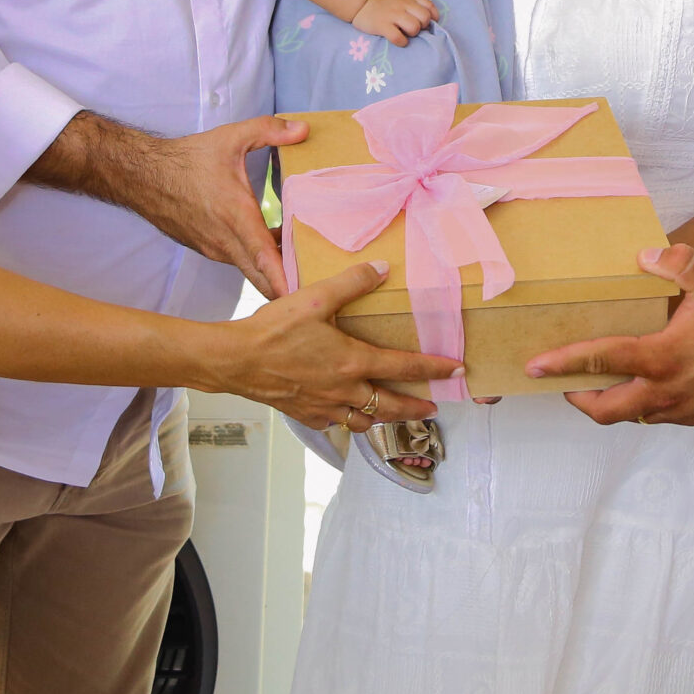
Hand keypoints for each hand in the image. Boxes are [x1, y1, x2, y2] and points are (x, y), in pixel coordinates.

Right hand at [34, 112, 301, 298]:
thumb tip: (303, 129)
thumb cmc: (185, 159)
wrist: (141, 176)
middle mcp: (225, 241)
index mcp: (236, 217)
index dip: (285, 280)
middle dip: (288, 286)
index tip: (306, 296)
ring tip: (300, 264)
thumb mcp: (231, 138)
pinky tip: (268, 245)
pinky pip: (236, 261)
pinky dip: (254, 261)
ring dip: (272, 271)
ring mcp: (213, 249)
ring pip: (249, 269)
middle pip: (261, 278)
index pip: (264, 259)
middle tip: (317, 284)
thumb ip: (269, 131)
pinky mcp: (205, 249)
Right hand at [205, 260, 463, 428]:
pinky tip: (346, 414)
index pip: (405, 367)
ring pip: (364, 420)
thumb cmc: (273, 330)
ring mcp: (325, 406)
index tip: (457, 372)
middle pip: (391, 406)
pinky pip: (335, 424)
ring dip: (384, 418)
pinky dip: (348, 421)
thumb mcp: (314, 297)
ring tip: (394, 413)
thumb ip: (352, 282)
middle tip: (434, 408)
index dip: (435, 369)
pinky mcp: (305, 414)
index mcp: (353, 362)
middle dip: (416, 408)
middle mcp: (344, 390)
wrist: (235, 361)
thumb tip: (383, 268)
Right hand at [351, 0, 437, 46]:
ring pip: (414, 27)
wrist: (361, 0)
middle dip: (422, 26)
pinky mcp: (382, 25)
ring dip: (412, 34)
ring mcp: (392, 15)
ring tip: (405, 33)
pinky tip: (398, 40)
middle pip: (425, 18)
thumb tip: (429, 18)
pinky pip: (398, 37)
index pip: (430, 6)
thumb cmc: (383, 1)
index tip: (426, 23)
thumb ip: (414, 3)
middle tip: (413, 28)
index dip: (432, 17)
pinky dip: (401, 42)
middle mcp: (403, 4)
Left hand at [525, 244, 693, 425]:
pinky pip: (656, 415)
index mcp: (661, 358)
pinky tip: (643, 384)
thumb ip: (678, 262)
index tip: (536, 365)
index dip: (563, 363)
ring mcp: (680, 408)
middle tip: (565, 382)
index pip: (601, 362)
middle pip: (605, 409)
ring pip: (631, 415)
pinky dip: (640, 404)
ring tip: (600, 382)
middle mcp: (665, 391)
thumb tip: (644, 255)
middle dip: (578, 398)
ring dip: (611, 402)